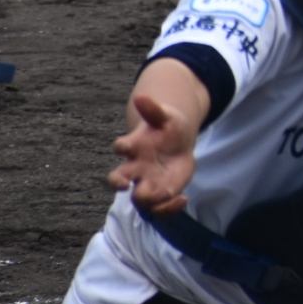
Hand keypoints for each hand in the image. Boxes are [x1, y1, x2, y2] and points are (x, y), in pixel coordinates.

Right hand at [108, 93, 198, 215]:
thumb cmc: (166, 128)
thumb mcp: (164, 116)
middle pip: (118, 178)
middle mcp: (135, 167)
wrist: (176, 143)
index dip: (120, 147)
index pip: (121, 147)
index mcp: (135, 146)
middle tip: (124, 184)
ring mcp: (146, 182)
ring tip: (169, 194)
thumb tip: (141, 95)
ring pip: (138, 198)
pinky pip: (158, 208)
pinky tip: (184, 198)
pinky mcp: (159, 193)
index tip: (122, 147)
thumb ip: (153, 109)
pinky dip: (169, 208)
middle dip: (119, 182)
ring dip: (150, 199)